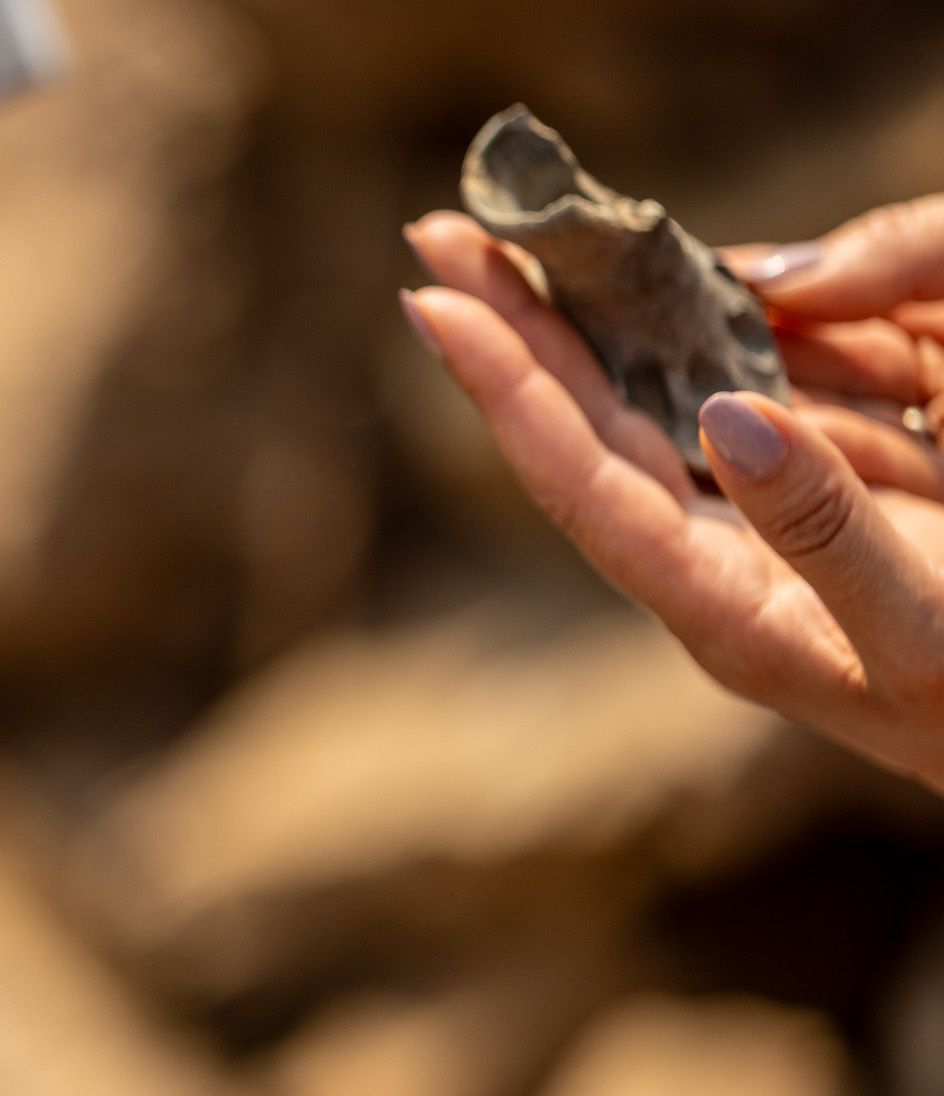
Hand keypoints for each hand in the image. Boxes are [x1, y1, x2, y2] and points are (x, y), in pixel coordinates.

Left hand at [403, 209, 943, 792]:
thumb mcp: (926, 630)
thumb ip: (826, 531)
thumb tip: (728, 416)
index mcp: (721, 608)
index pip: (582, 480)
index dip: (506, 387)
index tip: (434, 299)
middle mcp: (717, 566)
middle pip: (589, 429)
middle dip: (516, 329)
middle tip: (441, 232)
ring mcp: (765, 534)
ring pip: (653, 407)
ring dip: (592, 323)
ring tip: (520, 242)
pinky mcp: (822, 506)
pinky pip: (742, 402)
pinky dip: (699, 336)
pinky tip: (659, 286)